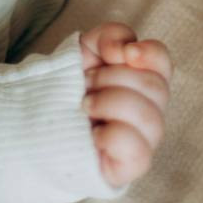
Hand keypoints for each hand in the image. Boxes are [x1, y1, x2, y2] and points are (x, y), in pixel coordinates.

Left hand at [79, 22, 171, 187]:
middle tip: (86, 83)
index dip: (150, 54)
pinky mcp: (131, 167)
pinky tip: (94, 134)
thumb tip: (126, 50)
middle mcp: (150, 110)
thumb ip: (109, 36)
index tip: (124, 53)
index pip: (163, 62)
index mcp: (143, 80)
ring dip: (110, 103)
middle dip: (113, 78)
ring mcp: (144, 140)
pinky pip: (140, 151)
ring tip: (85, 106)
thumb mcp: (85, 51)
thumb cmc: (69, 89)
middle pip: (156, 87)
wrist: (38, 127)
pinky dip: (114, 136)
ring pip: (151, 117)